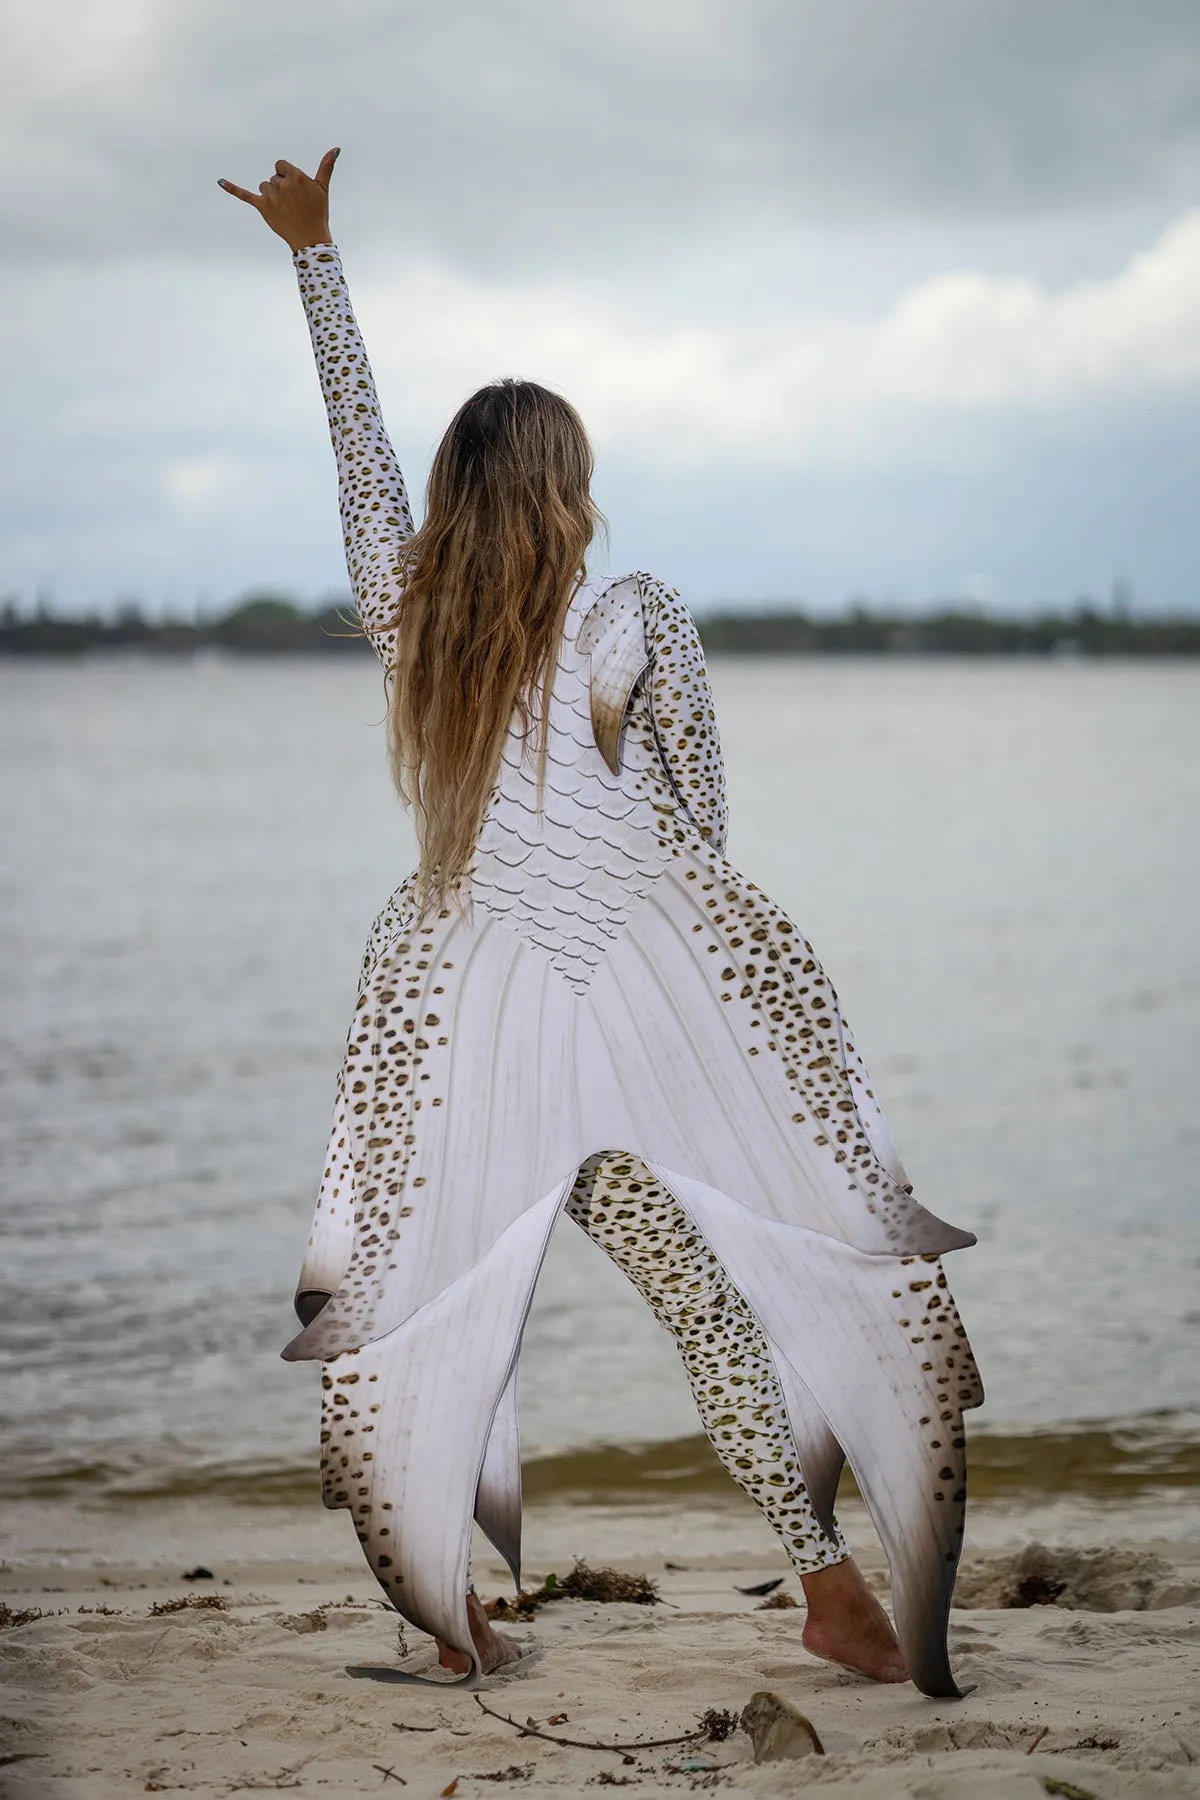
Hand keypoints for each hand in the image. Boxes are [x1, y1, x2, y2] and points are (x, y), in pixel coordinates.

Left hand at [219, 148, 338, 251]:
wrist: (310, 239)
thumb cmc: (318, 213)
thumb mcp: (323, 188)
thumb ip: (326, 167)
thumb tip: (335, 148)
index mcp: (296, 176)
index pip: (281, 166)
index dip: (287, 176)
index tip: (295, 191)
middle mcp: (282, 184)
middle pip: (273, 178)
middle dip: (281, 189)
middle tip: (293, 205)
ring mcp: (272, 196)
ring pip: (264, 186)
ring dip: (271, 196)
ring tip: (283, 210)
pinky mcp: (263, 207)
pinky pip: (244, 195)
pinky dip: (232, 188)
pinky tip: (219, 181)